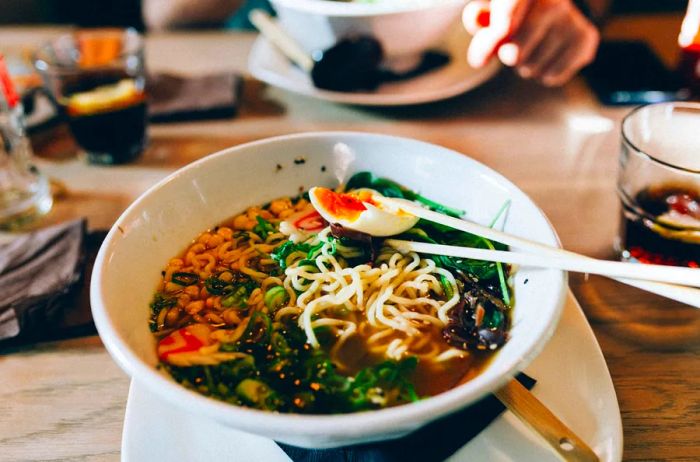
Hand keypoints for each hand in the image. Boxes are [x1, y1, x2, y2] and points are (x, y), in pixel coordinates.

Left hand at [463, 0, 599, 85]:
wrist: (551, 14)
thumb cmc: (512, 15)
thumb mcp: (490, 14)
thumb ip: (478, 17)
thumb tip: (477, 19)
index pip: (510, 8)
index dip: (494, 37)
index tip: (481, 59)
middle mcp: (555, 0)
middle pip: (516, 51)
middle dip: (506, 59)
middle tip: (509, 52)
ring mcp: (572, 19)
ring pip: (532, 67)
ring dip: (525, 67)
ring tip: (532, 51)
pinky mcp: (586, 39)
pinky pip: (552, 75)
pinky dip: (544, 75)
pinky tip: (548, 58)